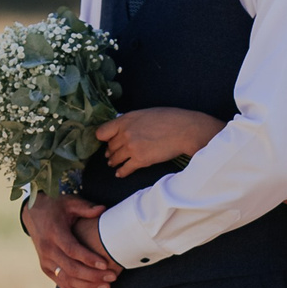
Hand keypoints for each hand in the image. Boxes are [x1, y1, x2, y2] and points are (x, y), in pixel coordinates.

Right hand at [23, 192, 119, 287]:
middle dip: (93, 276)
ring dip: (87, 286)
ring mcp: (45, 261)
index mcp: (54, 232)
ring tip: (107, 286)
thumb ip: (86, 207)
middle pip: (71, 268)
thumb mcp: (70, 202)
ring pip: (67, 280)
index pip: (72, 249)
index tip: (106, 264)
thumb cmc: (56, 207)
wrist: (33, 214)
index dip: (89, 259)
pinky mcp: (45, 268)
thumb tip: (103, 209)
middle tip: (112, 277)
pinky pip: (62, 284)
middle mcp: (47, 249)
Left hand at [96, 108, 227, 177]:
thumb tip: (124, 128)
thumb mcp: (145, 113)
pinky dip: (122, 172)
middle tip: (110, 155)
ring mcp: (132, 148)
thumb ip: (131, 121)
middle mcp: (125, 134)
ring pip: (115, 159)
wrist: (184, 130)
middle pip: (109, 147)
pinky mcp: (140, 160)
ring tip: (113, 164)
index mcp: (126, 120)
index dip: (103, 138)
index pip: (102, 131)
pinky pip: (125, 169)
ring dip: (114, 163)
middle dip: (110, 152)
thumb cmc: (170, 119)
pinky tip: (120, 174)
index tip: (106, 141)